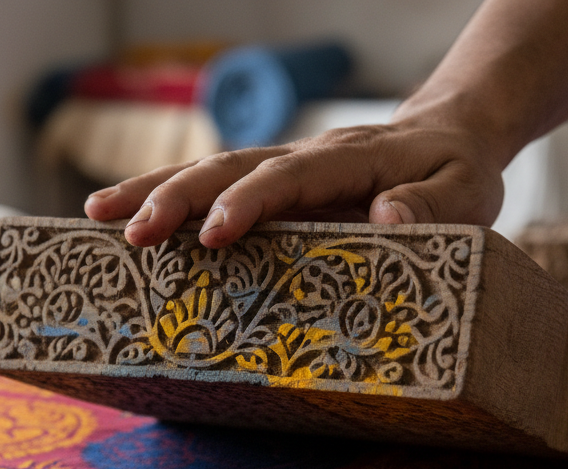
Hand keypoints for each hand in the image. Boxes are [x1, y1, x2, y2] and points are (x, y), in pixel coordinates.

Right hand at [84, 117, 505, 247]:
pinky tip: (133, 215)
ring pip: (211, 169)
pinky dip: (172, 198)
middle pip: (231, 166)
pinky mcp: (275, 181)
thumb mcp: (467, 194)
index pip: (291, 175)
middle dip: (177, 198)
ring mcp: (285, 165)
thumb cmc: (457, 172)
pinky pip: (217, 185)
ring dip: (155, 191)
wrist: (448, 134)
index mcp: (351, 159)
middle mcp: (307, 155)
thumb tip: (388, 216)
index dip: (249, 203)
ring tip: (100, 216)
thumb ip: (432, 206)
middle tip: (131, 233)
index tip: (212, 235)